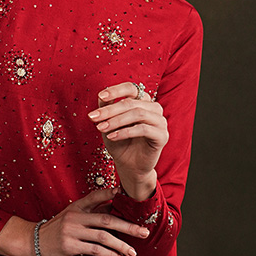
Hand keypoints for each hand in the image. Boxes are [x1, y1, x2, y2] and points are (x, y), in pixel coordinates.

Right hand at [0, 188, 149, 255]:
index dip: (110, 193)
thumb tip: (113, 207)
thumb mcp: (71, 216)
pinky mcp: (69, 246)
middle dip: (128, 226)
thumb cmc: (56, 230)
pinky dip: (108, 254)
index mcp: (76, 207)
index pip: (95, 196)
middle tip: (144, 232)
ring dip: (121, 244)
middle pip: (106, 219)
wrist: (33, 242)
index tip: (124, 193)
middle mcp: (75, 217)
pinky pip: (94, 250)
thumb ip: (90, 211)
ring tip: (133, 251)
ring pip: (102, 237)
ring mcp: (71, 231)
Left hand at [89, 81, 167, 196]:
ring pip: (138, 113)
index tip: (100, 97)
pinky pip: (143, 129)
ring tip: (100, 128)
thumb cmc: (120, 143)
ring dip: (116, 120)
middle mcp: (154, 108)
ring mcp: (160, 121)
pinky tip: (112, 137)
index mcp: (143, 101)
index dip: (116, 90)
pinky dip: (125, 132)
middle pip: (131, 102)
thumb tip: (101, 97)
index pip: (131, 88)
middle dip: (110, 110)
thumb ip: (106, 109)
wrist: (129, 166)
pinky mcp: (162, 136)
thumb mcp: (109, 124)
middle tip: (93, 117)